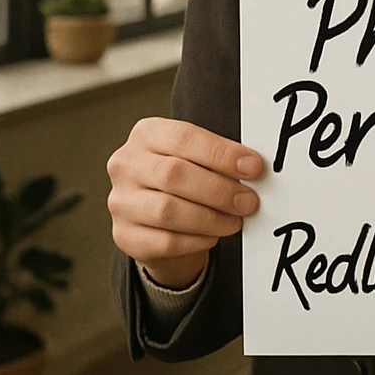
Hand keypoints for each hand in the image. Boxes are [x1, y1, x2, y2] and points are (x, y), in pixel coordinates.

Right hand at [107, 117, 262, 289]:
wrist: (156, 213)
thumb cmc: (184, 175)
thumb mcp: (196, 155)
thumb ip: (217, 156)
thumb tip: (251, 167)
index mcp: (147, 133)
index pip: (185, 138)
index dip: (222, 153)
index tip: (253, 167)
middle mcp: (127, 164)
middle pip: (175, 175)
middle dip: (219, 190)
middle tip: (248, 201)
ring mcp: (120, 200)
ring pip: (168, 211)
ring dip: (210, 218)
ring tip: (235, 220)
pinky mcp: (123, 234)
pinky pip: (164, 241)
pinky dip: (195, 240)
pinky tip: (213, 236)